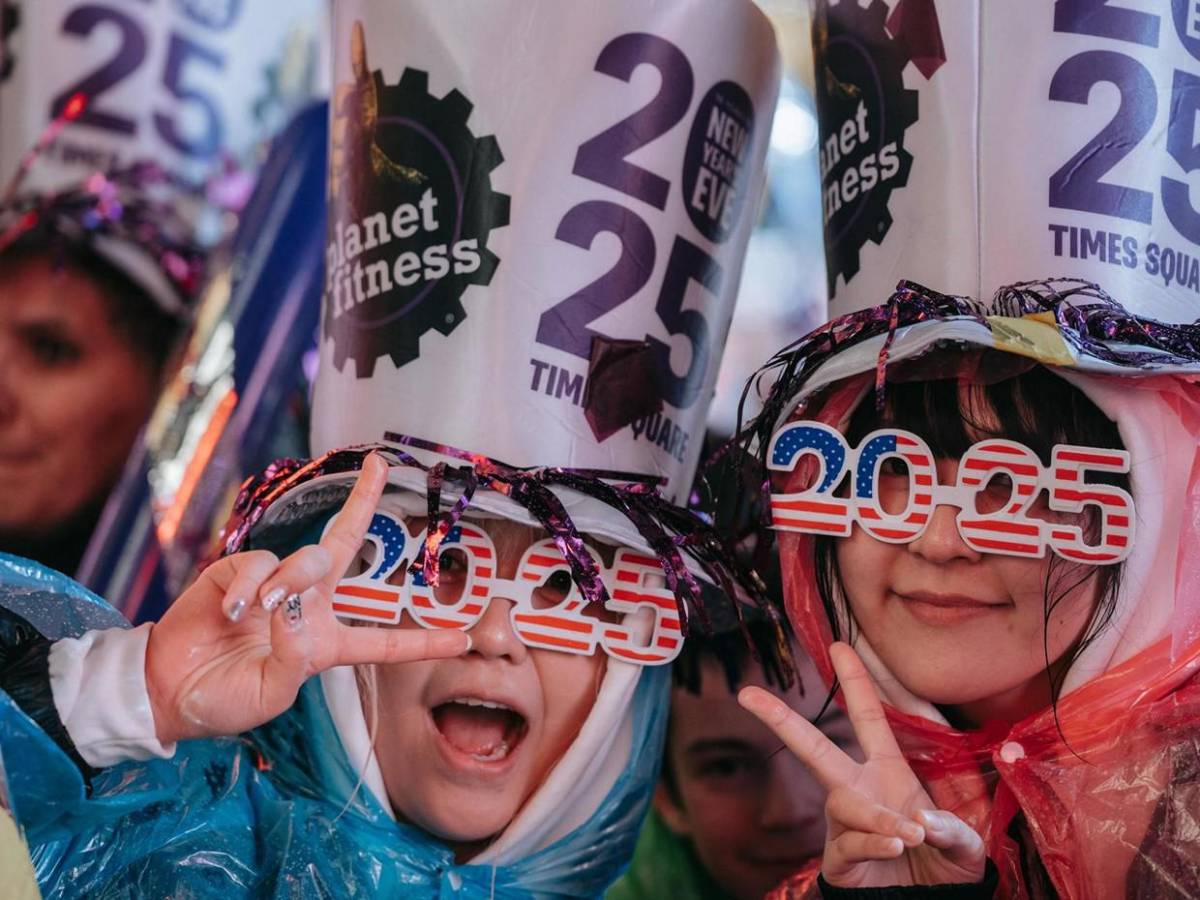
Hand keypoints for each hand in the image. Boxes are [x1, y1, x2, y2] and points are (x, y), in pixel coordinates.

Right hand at [145, 453, 468, 744]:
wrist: (166, 689)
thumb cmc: (224, 699)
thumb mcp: (270, 694)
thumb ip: (293, 657)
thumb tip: (298, 608)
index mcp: (326, 645)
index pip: (383, 643)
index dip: (423, 642)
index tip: (465, 638)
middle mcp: (308, 606)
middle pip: (345, 545)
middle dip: (363, 502)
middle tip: (380, 463)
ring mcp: (275, 584)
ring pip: (308, 558)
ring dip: (290, 582)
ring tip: (256, 611)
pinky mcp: (239, 570)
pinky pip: (260, 563)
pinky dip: (248, 587)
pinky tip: (231, 610)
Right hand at [738, 642, 986, 888]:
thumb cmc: (942, 866)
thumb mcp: (963, 845)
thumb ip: (950, 829)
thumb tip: (918, 819)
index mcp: (887, 771)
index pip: (868, 718)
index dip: (856, 681)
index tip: (838, 645)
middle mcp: (858, 790)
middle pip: (814, 749)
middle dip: (781, 720)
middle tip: (749, 695)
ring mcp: (845, 824)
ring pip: (844, 803)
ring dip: (875, 816)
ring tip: (907, 835)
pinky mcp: (839, 858)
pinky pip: (848, 841)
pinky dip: (873, 841)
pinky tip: (895, 845)